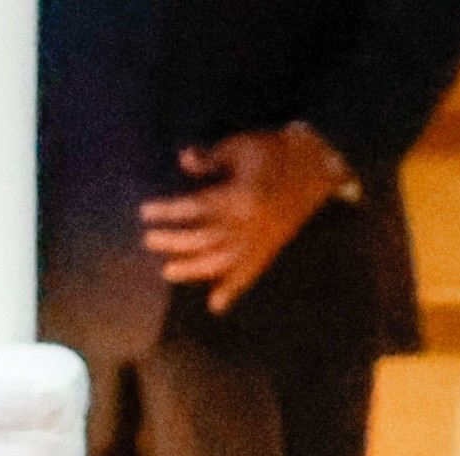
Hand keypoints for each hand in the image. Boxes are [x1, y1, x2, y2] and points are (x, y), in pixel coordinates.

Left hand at [139, 126, 349, 313]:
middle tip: (149, 241)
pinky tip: (215, 305)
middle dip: (174, 241)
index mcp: (240, 197)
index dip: (169, 211)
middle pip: (205, 238)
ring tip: (169, 271)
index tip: (145, 212)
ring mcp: (261, 240)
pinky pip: (250, 274)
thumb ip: (209, 158)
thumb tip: (184, 162)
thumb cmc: (272, 151)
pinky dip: (233, 290)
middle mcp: (249, 225)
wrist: (315, 165)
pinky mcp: (270, 249)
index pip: (196, 208)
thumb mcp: (237, 147)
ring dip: (194, 269)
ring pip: (223, 261)